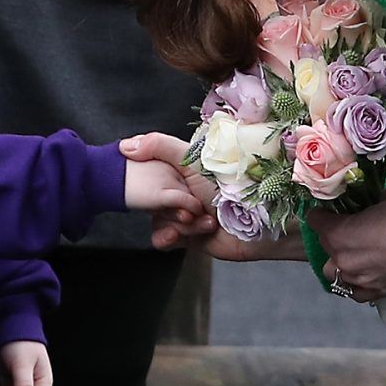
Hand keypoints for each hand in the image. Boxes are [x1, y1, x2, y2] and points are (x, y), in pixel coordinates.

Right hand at [121, 133, 286, 260]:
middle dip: (166, 208)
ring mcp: (187, 214)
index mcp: (184, 168)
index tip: (147, 181)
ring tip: (195, 223)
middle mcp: (184, 190)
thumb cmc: (233, 183)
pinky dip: (165, 238)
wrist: (260, 224)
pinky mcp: (190, 237)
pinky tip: (175, 237)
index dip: (147, 179)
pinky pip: (164, 239)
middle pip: (151, 201)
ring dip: (172, 224)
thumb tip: (124, 146)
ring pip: (157, 220)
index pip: (151, 171)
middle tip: (189, 209)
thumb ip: (159, 146)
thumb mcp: (193, 159)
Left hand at [306, 189, 385, 301]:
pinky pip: (356, 292)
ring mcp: (359, 281)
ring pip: (337, 274)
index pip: (315, 222)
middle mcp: (343, 261)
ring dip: (342, 262)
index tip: (329, 210)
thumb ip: (369, 202)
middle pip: (326, 248)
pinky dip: (356, 283)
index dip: (322, 213)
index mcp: (339, 234)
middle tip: (350, 228)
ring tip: (358, 254)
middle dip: (333, 237)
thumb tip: (369, 201)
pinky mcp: (378, 293)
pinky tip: (366, 274)